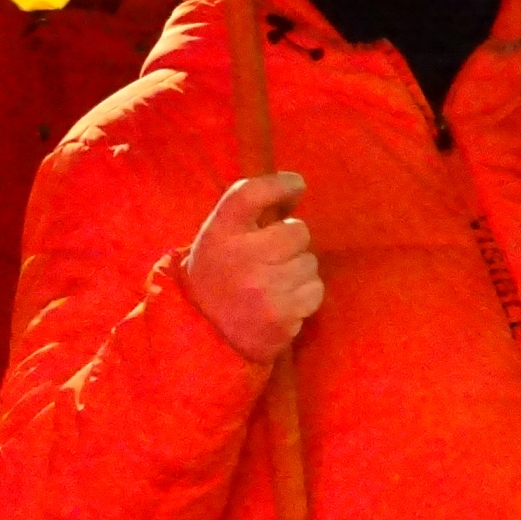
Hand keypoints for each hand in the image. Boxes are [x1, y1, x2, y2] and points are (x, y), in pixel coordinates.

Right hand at [184, 172, 322, 363]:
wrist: (205, 335)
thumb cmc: (219, 277)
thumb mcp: (218, 238)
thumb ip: (249, 212)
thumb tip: (296, 187)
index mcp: (219, 233)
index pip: (250, 193)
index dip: (280, 184)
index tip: (296, 184)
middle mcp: (240, 256)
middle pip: (297, 230)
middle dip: (292, 241)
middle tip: (273, 255)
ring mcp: (263, 288)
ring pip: (310, 262)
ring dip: (298, 270)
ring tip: (274, 283)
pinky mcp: (282, 315)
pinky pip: (315, 290)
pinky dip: (304, 295)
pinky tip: (282, 301)